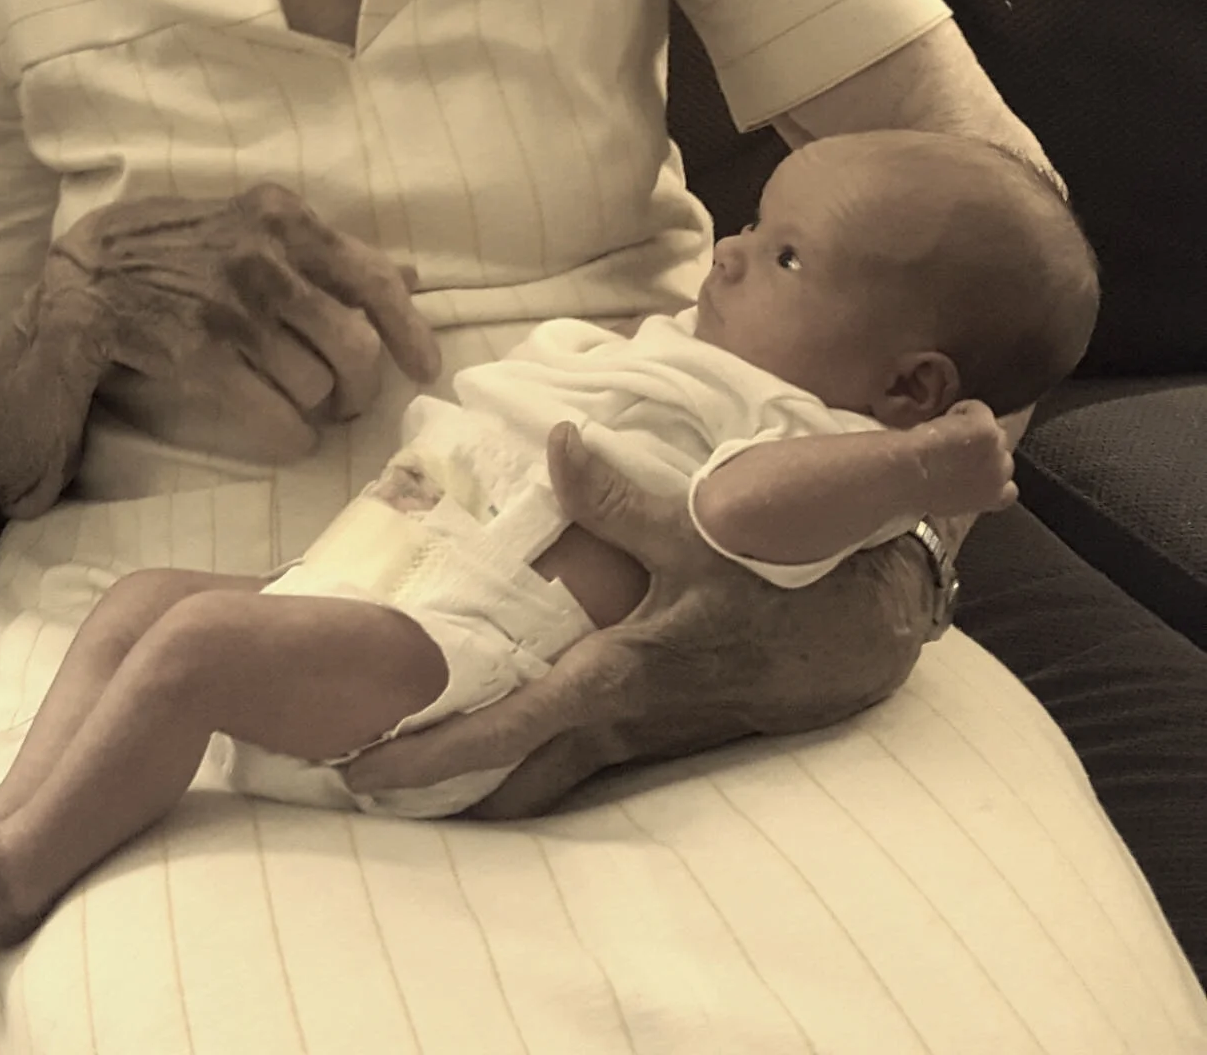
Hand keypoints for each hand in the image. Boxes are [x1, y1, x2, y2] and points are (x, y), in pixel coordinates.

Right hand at [48, 184, 440, 463]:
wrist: (88, 275)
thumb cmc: (182, 249)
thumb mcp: (258, 226)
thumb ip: (330, 251)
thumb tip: (411, 276)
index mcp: (284, 217)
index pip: (372, 277)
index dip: (410, 330)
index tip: (426, 367)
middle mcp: (263, 256)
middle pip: (354, 342)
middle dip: (362, 385)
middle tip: (351, 401)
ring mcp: (230, 306)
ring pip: (316, 382)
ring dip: (321, 409)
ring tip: (309, 410)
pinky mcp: (199, 353)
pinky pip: (272, 412)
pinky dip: (290, 435)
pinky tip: (290, 438)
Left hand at [344, 422, 934, 815]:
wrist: (873, 631)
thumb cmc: (784, 586)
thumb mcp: (700, 531)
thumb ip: (616, 496)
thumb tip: (552, 444)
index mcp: (615, 681)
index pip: (502, 732)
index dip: (426, 754)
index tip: (355, 770)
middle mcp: (621, 722)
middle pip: (511, 777)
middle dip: (440, 784)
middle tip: (361, 773)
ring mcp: (645, 732)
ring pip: (547, 770)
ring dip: (485, 770)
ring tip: (412, 757)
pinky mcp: (666, 723)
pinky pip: (582, 752)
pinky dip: (533, 748)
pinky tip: (509, 720)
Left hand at [910, 400, 1017, 517]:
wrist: (911, 476)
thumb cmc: (919, 492)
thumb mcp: (950, 502)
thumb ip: (965, 493)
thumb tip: (958, 485)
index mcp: (993, 498)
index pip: (1009, 489)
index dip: (993, 474)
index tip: (976, 468)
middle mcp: (1001, 476)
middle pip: (1003, 454)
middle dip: (985, 449)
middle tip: (959, 445)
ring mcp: (997, 450)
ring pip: (994, 430)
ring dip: (975, 428)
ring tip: (949, 432)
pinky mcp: (988, 430)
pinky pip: (980, 409)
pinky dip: (964, 409)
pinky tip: (946, 417)